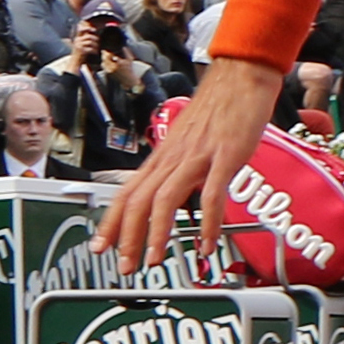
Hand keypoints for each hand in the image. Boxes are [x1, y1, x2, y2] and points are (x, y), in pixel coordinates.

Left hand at [97, 55, 281, 273]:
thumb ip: (181, 169)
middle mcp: (174, 157)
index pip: (127, 193)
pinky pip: (212, 193)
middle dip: (129, 237)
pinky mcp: (225, 155)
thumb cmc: (220, 108)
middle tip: (127, 266)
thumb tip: (174, 196)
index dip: (112, 223)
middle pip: (140, 201)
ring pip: (165, 198)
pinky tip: (207, 241)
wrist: (241, 77)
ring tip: (157, 259)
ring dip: (157, 233)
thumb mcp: (191, 142)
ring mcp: (198, 156)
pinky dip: (207, 222)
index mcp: (164, 156)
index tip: (102, 247)